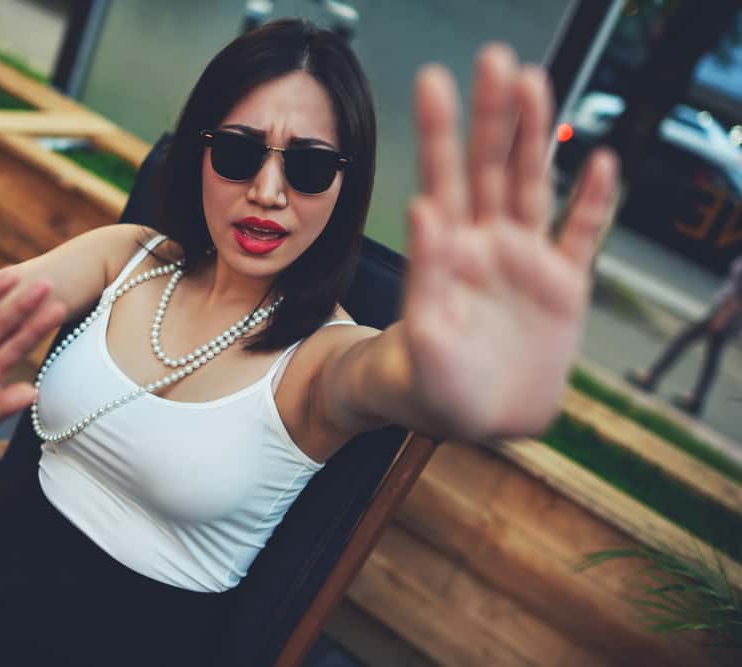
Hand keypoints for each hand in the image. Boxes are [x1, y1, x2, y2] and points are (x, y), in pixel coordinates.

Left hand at [402, 44, 617, 438]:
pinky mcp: (561, 288)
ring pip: (534, 187)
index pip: (443, 180)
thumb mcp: (423, 333)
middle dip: (494, 115)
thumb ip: (425, 273)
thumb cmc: (430, 380)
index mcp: (448, 254)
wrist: (469, 420)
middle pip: (491, 167)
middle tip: (495, 60)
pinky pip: (581, 237)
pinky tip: (601, 162)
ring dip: (537, 137)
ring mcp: (525, 261)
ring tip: (536, 83)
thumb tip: (423, 208)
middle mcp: (486, 245)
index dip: (441, 131)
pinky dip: (595, 203)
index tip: (435, 83)